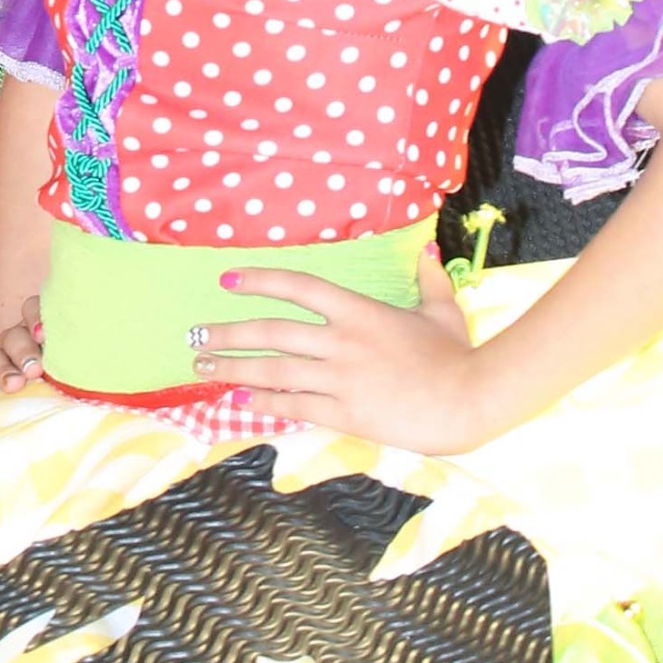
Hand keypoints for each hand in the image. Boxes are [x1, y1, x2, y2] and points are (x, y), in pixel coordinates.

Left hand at [192, 252, 492, 456]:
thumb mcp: (443, 310)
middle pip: (272, 332)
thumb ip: (428, 279)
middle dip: (228, 333)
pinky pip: (294, 405)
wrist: (467, 401)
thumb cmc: (457, 354)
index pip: (299, 287)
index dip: (260, 280)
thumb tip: (426, 249)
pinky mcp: (344, 413)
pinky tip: (237, 400)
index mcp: (360, 311)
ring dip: (233, 368)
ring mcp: (340, 378)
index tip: (228, 280)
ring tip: (203, 367)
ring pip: (273, 371)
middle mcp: (341, 342)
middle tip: (196, 336)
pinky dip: (263, 402)